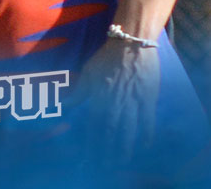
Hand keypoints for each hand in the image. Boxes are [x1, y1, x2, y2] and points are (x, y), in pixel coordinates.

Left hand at [73, 39, 159, 159]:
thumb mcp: (88, 73)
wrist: (131, 43)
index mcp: (98, 97)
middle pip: (110, 132)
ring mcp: (132, 101)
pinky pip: (147, 120)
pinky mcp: (147, 98)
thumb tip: (63, 106)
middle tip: (106, 166)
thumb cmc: (107, 56)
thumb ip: (78, 93)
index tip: (90, 158)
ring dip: (125, 147)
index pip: (94, 126)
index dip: (92, 143)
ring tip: (122, 161)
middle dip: (107, 151)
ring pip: (128, 130)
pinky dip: (147, 133)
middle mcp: (114, 103)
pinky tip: (145, 145)